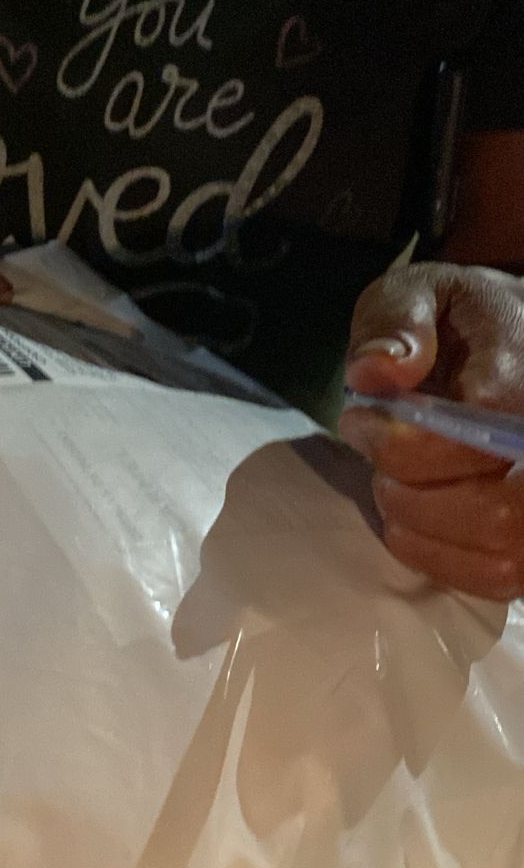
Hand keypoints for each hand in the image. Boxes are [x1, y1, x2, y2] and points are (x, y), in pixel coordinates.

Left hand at [339, 263, 523, 600]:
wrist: (513, 343)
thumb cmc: (458, 321)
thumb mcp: (422, 290)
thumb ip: (398, 321)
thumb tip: (378, 372)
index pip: (478, 435)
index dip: (405, 444)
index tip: (359, 421)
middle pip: (498, 510)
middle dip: (413, 494)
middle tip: (377, 465)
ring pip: (501, 553)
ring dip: (423, 528)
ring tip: (396, 487)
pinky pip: (498, 577)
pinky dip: (440, 558)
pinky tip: (417, 518)